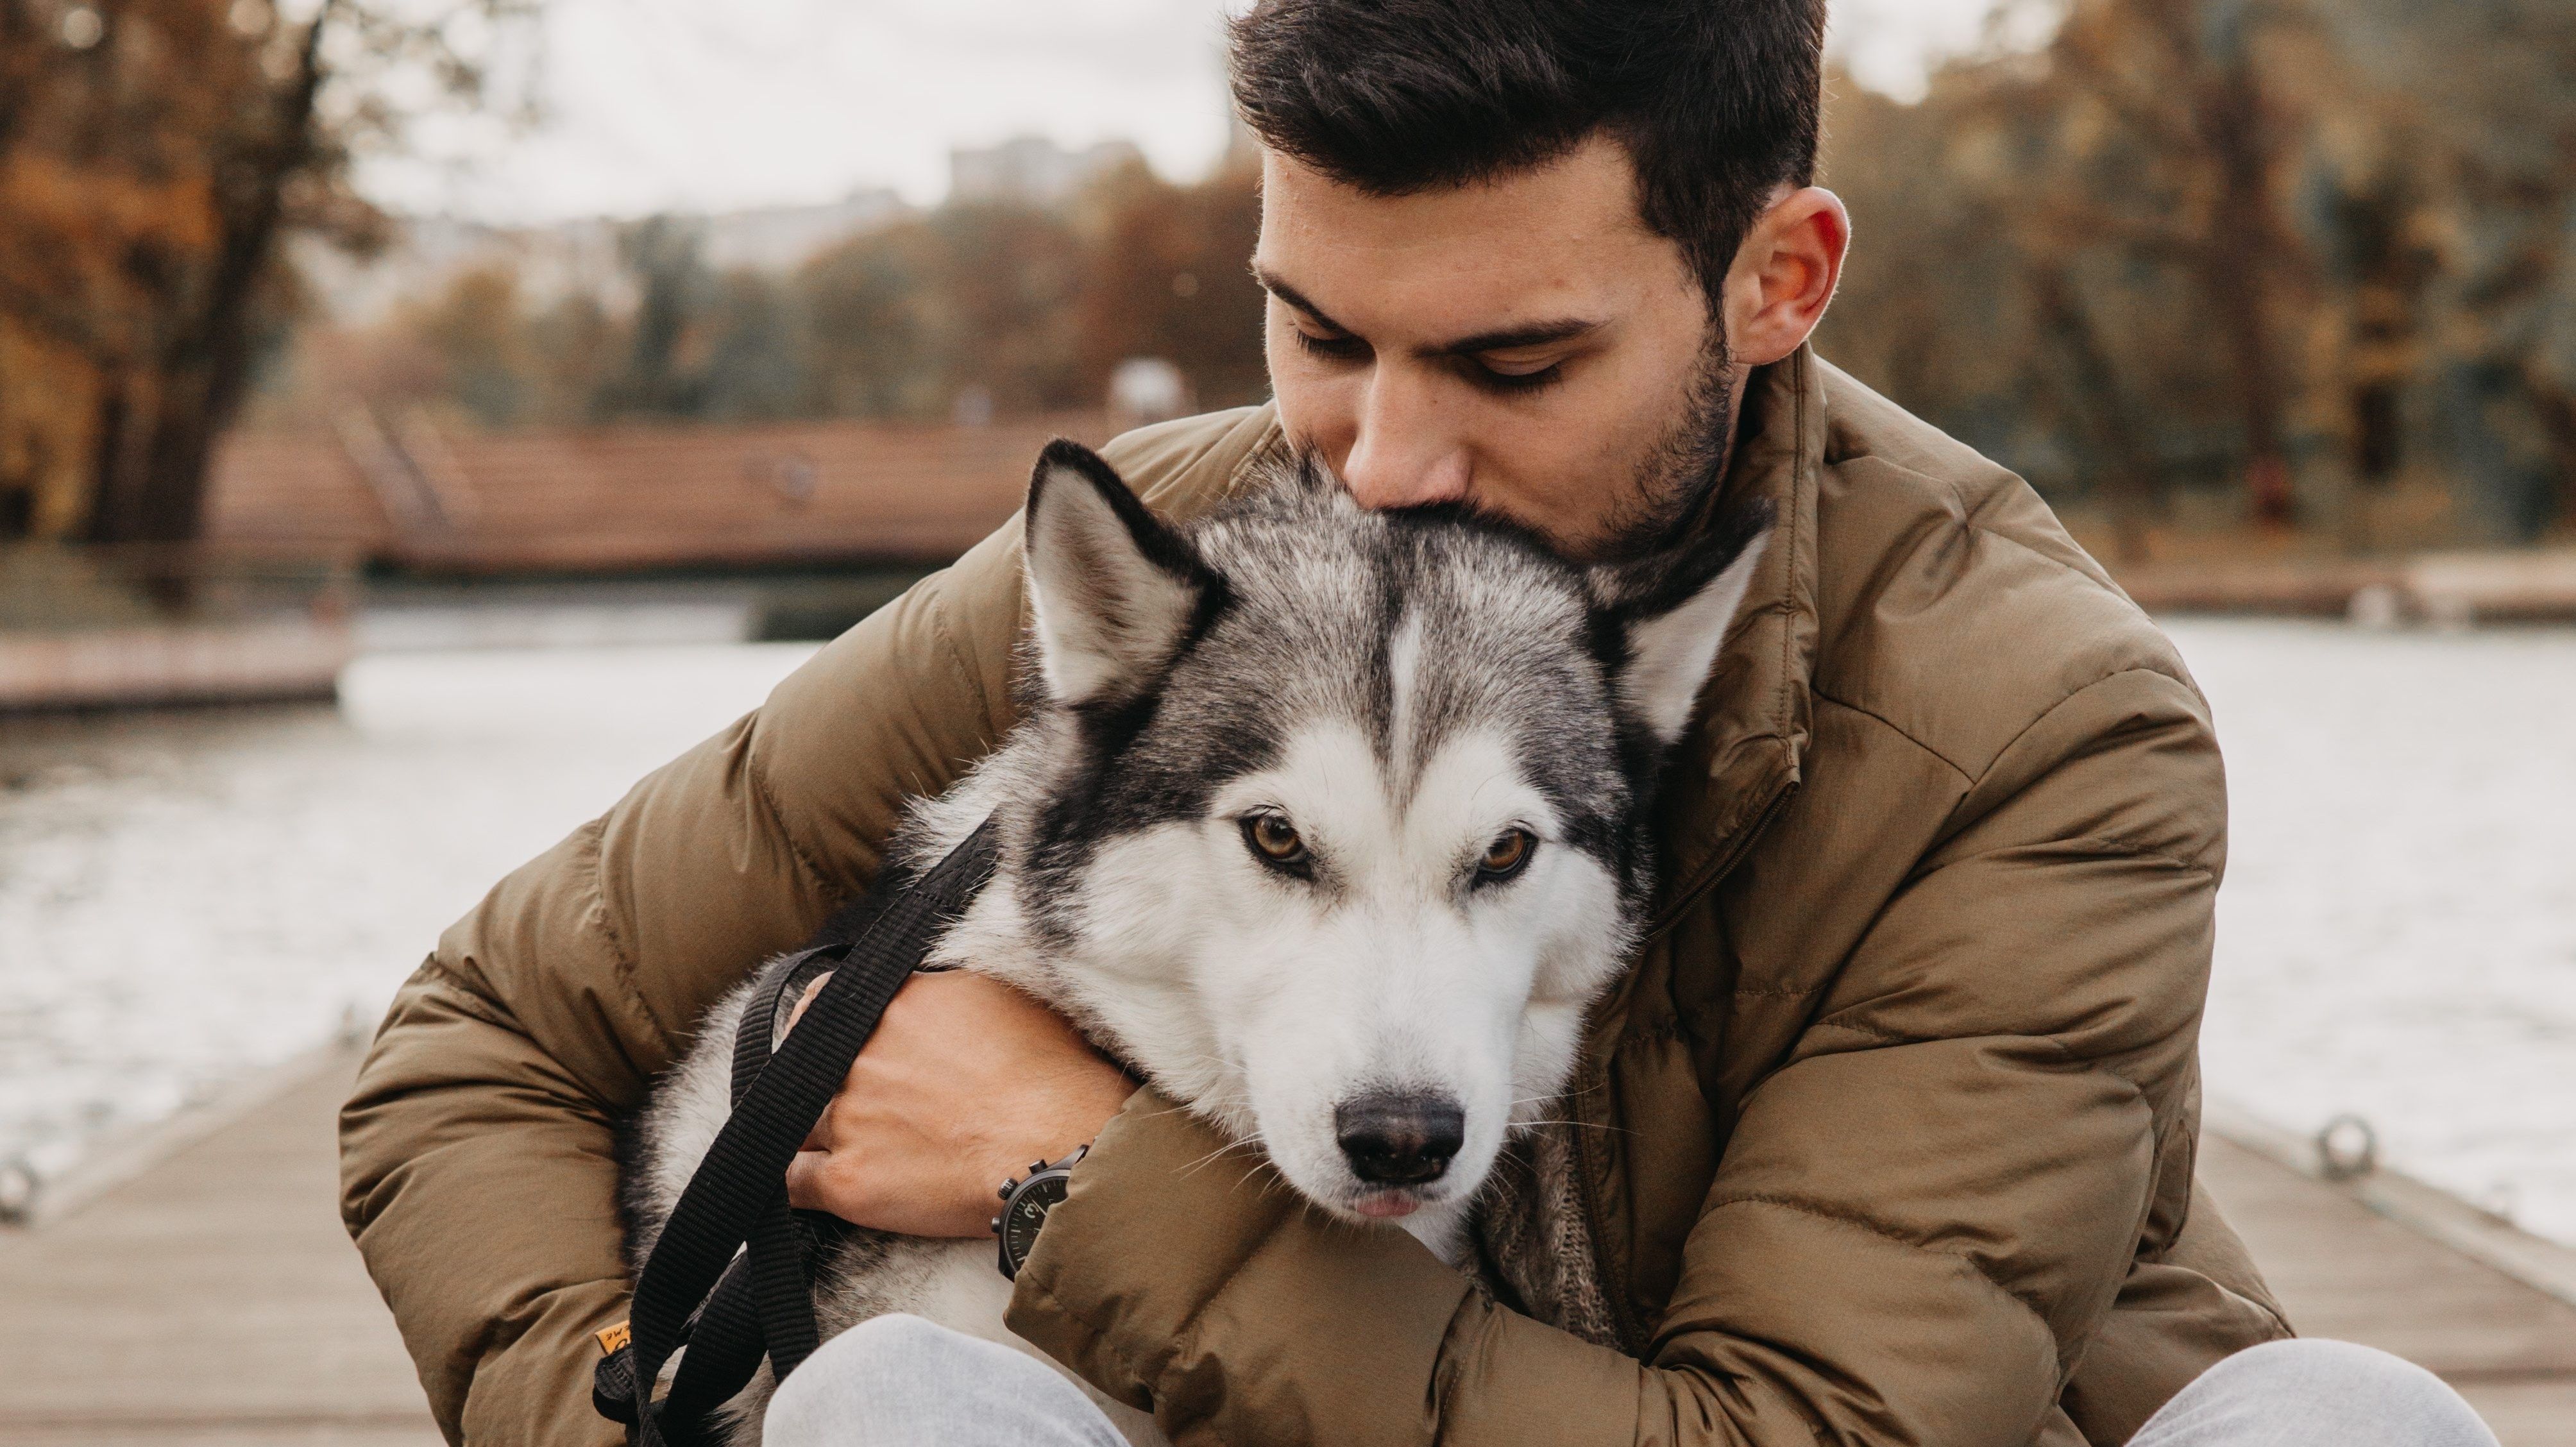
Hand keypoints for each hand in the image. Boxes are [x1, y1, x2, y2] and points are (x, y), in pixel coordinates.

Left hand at [782, 970, 1135, 1237]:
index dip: (823, 1026)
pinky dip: (797, 1183)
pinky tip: (811, 1184)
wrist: (1061, 1148)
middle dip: (819, 1081)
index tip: (833, 1044)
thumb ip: (945, 993)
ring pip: (794, 1120)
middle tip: (846, 1098)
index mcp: (898, 1004)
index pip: (825, 1002)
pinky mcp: (849, 1181)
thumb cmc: (1054, 1076)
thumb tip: (926, 993)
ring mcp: (849, 1118)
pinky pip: (792, 1182)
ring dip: (811, 1131)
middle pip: (802, 1063)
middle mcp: (862, 1055)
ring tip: (838, 1144)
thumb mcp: (1006, 998)